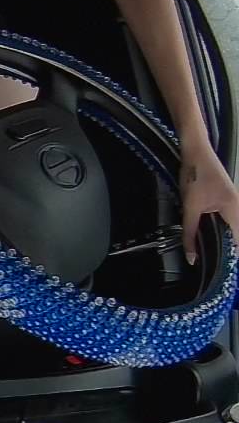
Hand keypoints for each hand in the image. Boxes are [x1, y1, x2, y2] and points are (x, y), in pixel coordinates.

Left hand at [179, 144, 238, 264]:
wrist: (196, 151)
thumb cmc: (195, 175)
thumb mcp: (189, 208)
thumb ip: (190, 233)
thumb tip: (191, 257)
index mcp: (234, 209)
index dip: (236, 255)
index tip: (229, 271)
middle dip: (232, 249)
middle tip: (219, 266)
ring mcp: (235, 201)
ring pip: (235, 226)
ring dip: (228, 239)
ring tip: (217, 256)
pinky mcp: (227, 198)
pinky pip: (231, 219)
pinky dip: (224, 229)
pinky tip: (213, 236)